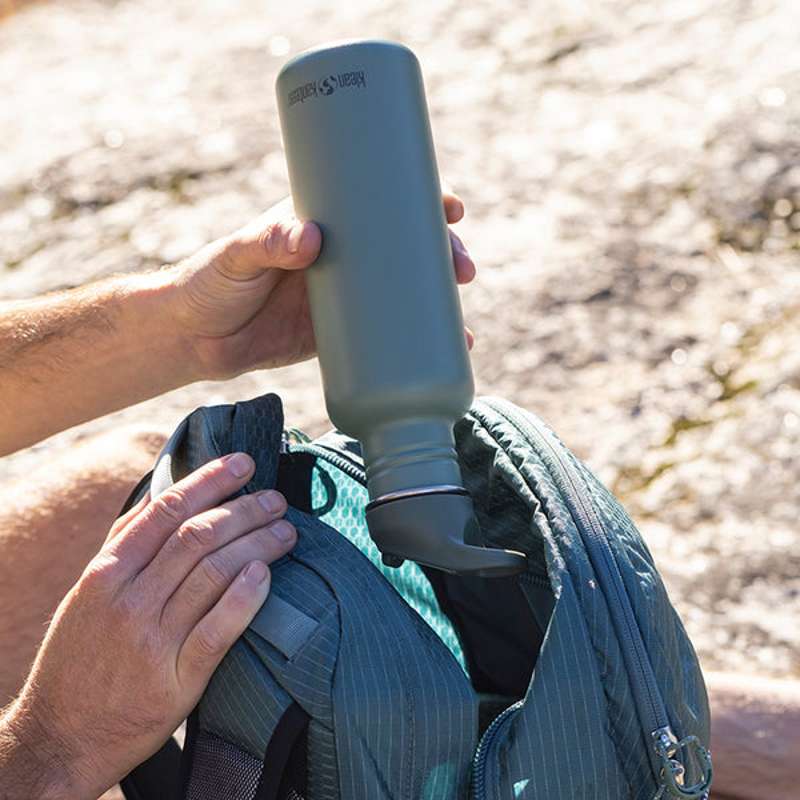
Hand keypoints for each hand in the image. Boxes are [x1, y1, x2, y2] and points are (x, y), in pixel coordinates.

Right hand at [0, 453, 295, 799]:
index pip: (166, 511)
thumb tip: (164, 492)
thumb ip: (125, 545)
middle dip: (244, 510)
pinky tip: (266, 575)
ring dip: (257, 544)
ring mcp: (152, 642)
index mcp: (106, 574)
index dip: (209, 481)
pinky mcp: (175, 682)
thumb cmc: (79, 657)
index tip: (243, 463)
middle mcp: (128, 602)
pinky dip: (245, 598)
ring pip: (213, 574)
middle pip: (197, 537)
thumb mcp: (88, 594)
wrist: (59, 738)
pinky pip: (218, 631)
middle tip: (276, 500)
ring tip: (285, 531)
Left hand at [168, 188, 475, 379]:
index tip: (451, 207)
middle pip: (406, 249)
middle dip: (443, 256)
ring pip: (403, 294)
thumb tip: (312, 237)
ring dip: (438, 305)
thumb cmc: (209, 282)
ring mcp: (344, 297)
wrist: (194, 340)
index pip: (381, 202)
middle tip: (463, 271)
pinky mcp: (338, 336)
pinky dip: (415, 346)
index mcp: (324, 222)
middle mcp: (342, 256)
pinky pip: (385, 338)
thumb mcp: (236, 254)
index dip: (422, 202)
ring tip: (462, 330)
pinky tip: (442, 356)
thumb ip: (267, 242)